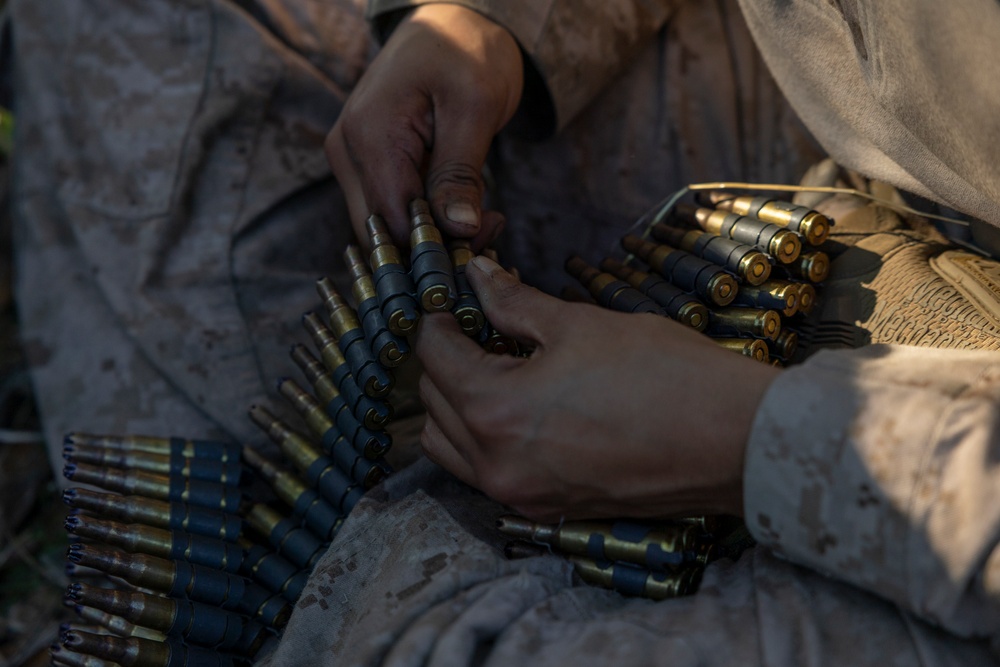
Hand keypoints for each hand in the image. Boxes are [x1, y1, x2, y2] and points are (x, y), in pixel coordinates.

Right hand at [326, 4, 522, 247]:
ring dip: (431, 236)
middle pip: (381, 234)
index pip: (393, 223)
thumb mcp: (475, 107)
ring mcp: (351, 159)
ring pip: (384, 227)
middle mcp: (347, 152)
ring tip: (484, 218)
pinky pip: (389, 209)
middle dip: (433, 247)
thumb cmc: (465, 52)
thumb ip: (461, 172)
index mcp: (368, 137)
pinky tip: (463, 209)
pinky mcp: (365, 164)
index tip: (485, 239)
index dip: (436, 245)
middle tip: (489, 233)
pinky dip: (425, 220)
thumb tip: (460, 230)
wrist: (451, 20)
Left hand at [415, 257, 781, 520]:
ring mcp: (521, 495)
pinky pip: (486, 474)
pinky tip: (520, 409)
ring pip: (451, 448)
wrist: (734, 443)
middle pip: (434, 404)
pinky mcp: (548, 510)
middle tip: (479, 327)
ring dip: (457, 406)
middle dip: (446, 360)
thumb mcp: (581, 324)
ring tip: (496, 369)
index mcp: (495, 411)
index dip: (439, 319)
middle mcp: (496, 464)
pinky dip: (484, 440)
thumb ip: (515, 303)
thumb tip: (480, 278)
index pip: (435, 358)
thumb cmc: (664, 376)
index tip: (453, 299)